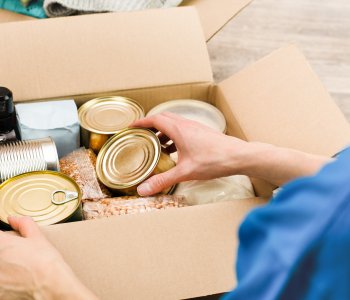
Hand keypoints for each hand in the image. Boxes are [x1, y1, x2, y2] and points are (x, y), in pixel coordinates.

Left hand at [0, 216, 96, 299]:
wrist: (50, 285)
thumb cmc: (45, 261)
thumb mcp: (38, 238)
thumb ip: (24, 224)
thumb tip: (14, 219)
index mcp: (1, 243)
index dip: (4, 239)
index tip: (8, 241)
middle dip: (5, 252)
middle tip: (16, 255)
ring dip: (5, 267)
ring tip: (18, 268)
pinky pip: (1, 282)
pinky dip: (6, 281)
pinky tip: (16, 280)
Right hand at [132, 112, 330, 195]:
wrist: (239, 156)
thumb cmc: (214, 161)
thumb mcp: (185, 172)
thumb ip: (163, 180)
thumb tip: (143, 189)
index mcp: (179, 129)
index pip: (155, 119)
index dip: (141, 121)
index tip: (132, 126)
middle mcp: (187, 124)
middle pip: (164, 118)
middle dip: (151, 126)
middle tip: (142, 135)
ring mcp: (196, 128)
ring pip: (175, 124)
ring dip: (163, 131)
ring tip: (157, 145)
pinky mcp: (203, 133)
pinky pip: (184, 129)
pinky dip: (174, 136)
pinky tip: (175, 151)